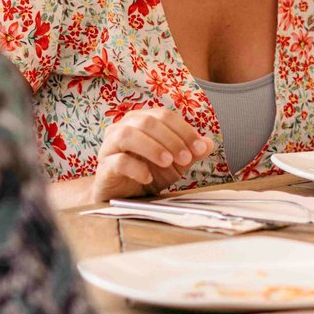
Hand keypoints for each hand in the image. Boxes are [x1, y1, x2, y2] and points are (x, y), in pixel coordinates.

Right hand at [90, 108, 215, 201]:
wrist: (124, 197)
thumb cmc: (148, 173)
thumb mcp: (175, 164)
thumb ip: (191, 152)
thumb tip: (209, 144)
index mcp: (141, 121)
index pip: (164, 116)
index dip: (185, 130)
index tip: (200, 148)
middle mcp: (122, 127)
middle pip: (147, 122)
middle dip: (171, 139)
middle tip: (185, 158)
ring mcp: (110, 146)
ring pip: (127, 135)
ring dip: (152, 147)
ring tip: (167, 162)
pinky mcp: (104, 167)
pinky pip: (117, 160)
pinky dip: (135, 167)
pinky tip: (148, 177)